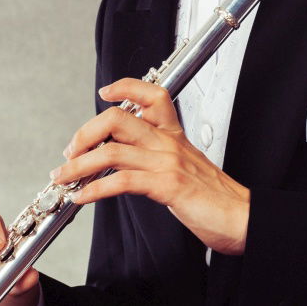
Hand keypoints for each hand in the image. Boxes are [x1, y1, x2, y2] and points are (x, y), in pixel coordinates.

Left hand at [49, 78, 250, 255]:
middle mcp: (168, 142)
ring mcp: (167, 162)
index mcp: (173, 134)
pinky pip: (121, 181)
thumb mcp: (185, 165)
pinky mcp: (168, 185)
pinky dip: (94, 189)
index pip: (152, 94)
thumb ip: (157, 155)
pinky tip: (82, 197)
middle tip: (69, 152)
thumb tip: (123, 156)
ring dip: (78, 166)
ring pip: (111, 151)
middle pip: (117, 119)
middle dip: (84, 134)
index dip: (126, 87)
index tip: (105, 92)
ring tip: (63, 178)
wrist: (243, 218)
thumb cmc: (214, 197)